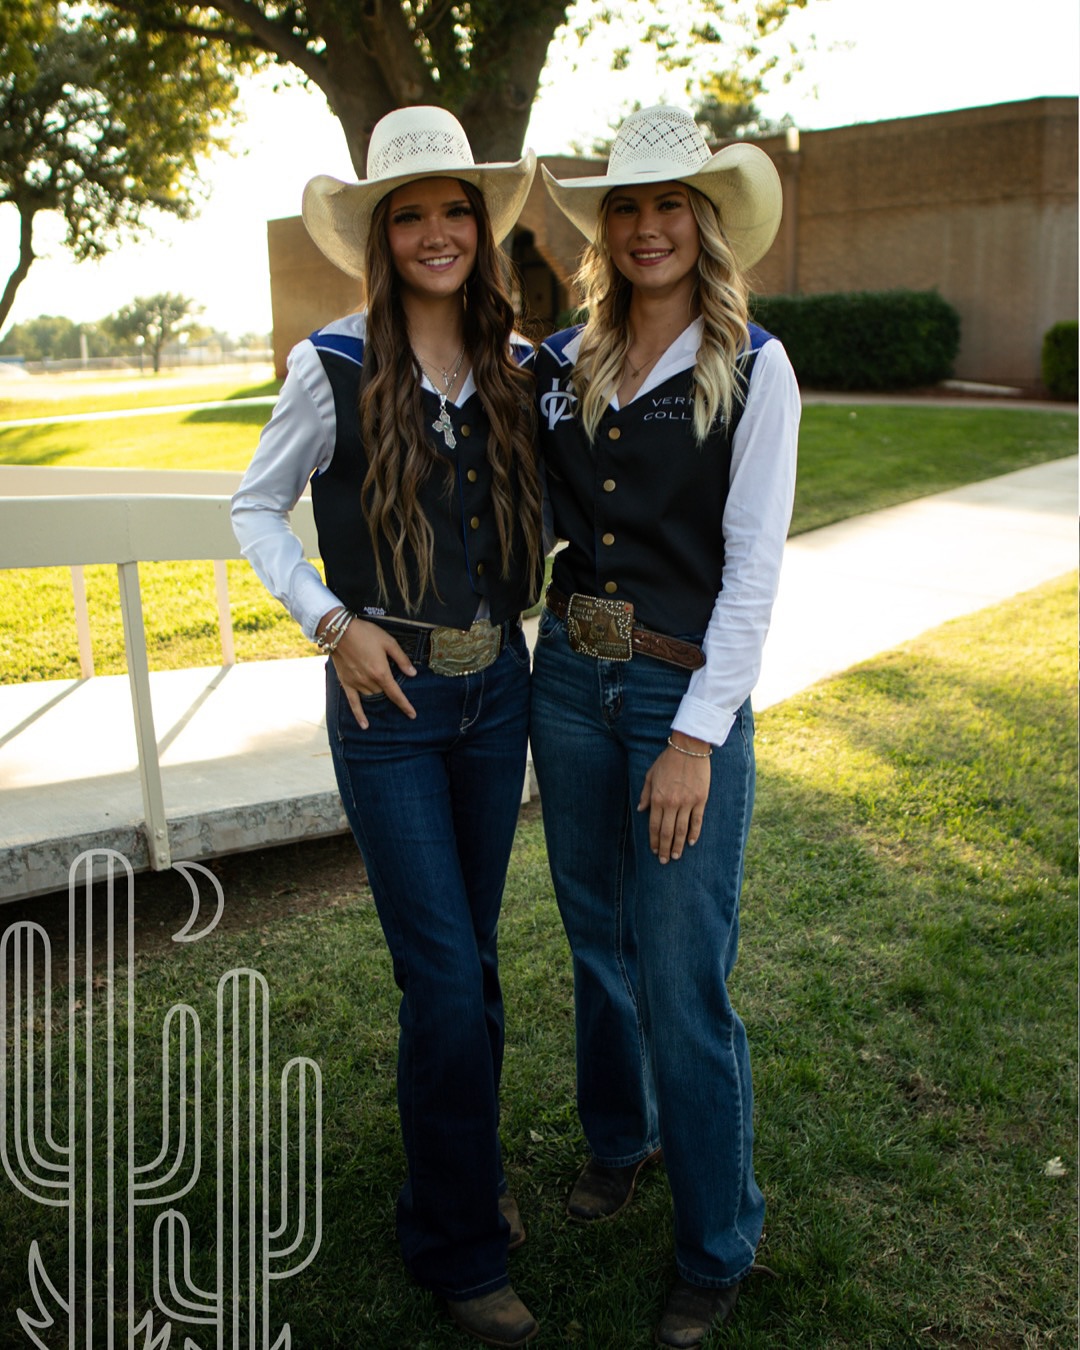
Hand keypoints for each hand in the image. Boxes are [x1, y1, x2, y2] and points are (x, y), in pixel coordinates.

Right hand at [323, 614, 417, 727]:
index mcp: (381, 672)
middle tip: (387, 678)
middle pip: (383, 693)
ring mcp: (357, 683)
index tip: (412, 715)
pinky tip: (364, 725)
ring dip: (377, 693)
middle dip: (388, 689)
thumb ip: (401, 659)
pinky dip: (359, 715)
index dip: (405, 705)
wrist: (339, 631)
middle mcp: (369, 681)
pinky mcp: (346, 683)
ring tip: (377, 683)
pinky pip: (353, 702)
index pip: (396, 694)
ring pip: (371, 696)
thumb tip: (412, 673)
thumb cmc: (366, 633)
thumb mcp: (388, 642)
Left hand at [637, 735, 710, 863]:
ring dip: (677, 846)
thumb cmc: (667, 761)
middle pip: (667, 832)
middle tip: (664, 860)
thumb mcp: (650, 775)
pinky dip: (693, 833)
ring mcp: (687, 802)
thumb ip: (646, 794)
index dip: (653, 840)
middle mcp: (672, 803)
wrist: (688, 748)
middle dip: (664, 848)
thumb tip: (641, 810)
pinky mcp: (700, 800)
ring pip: (681, 830)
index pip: (654, 826)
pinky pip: (697, 821)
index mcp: (658, 798)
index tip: (653, 850)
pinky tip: (690, 843)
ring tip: (675, 856)